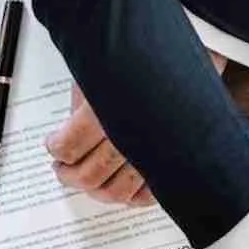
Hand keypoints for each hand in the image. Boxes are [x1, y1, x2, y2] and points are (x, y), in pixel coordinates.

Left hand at [46, 51, 227, 205]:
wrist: (194, 51)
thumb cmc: (145, 56)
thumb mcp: (100, 72)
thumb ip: (83, 106)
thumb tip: (69, 133)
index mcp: (106, 112)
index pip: (70, 148)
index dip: (57, 150)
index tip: (54, 146)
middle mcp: (131, 139)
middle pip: (90, 176)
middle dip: (70, 176)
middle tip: (63, 170)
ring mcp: (154, 155)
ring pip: (116, 192)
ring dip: (96, 190)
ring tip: (86, 181)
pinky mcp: (172, 164)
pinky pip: (148, 196)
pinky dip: (131, 197)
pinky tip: (120, 188)